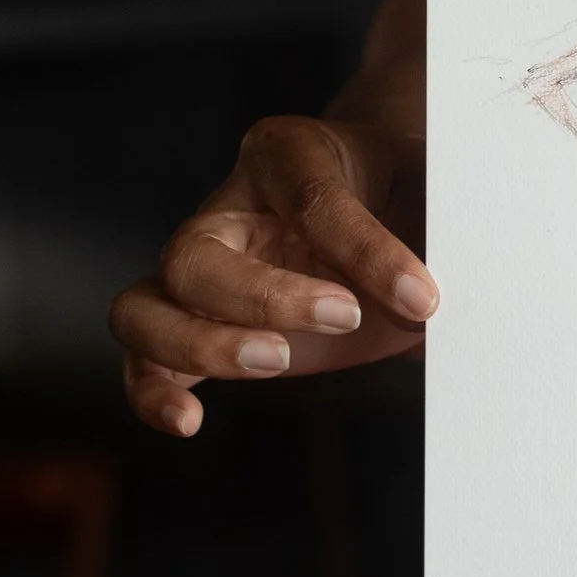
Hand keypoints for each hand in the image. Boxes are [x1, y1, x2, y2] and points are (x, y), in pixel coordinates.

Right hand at [109, 114, 434, 437]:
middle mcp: (227, 210)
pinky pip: (145, 359)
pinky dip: (153, 394)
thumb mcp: (427, 189)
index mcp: (286, 154)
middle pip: (195, 253)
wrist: (383, 202)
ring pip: (144, 308)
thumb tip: (419, 306)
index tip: (423, 296)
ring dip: (200, 345)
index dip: (363, 249)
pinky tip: (188, 422)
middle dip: (265, 297)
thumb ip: (431, 231)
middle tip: (347, 317)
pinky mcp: (198, 326)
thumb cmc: (402, 192)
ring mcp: (200, 271)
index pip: (308, 197)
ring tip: (275, 363)